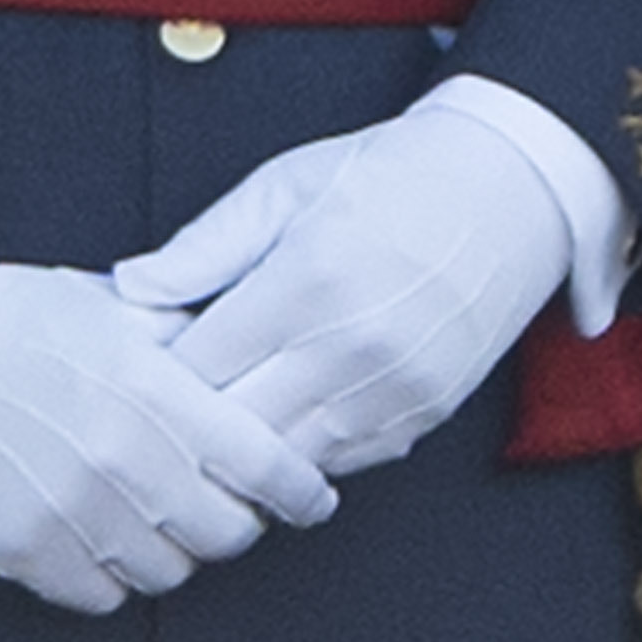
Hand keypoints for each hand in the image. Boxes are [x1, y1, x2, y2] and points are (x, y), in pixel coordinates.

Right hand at [0, 263, 335, 614]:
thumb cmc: (5, 319)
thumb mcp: (111, 306)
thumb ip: (183, 338)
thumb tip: (242, 357)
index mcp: (153, 390)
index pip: (262, 463)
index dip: (299, 489)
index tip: (309, 497)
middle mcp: (122, 457)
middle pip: (226, 532)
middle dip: (233, 520)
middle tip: (220, 502)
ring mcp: (73, 510)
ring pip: (168, 571)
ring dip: (172, 549)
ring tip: (151, 515)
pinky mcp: (25, 548)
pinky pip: (101, 595)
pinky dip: (111, 574)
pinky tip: (101, 536)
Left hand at [113, 90, 577, 480]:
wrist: (510, 190)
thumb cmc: (392, 176)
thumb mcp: (287, 185)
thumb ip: (205, 245)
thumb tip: (130, 287)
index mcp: (306, 281)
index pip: (198, 367)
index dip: (153, 373)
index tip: (131, 365)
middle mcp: (350, 347)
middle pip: (234, 429)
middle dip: (186, 425)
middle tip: (154, 410)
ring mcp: (391, 390)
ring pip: (284, 464)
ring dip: (242, 452)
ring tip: (210, 428)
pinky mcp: (421, 415)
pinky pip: (338, 465)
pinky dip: (300, 452)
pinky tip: (279, 423)